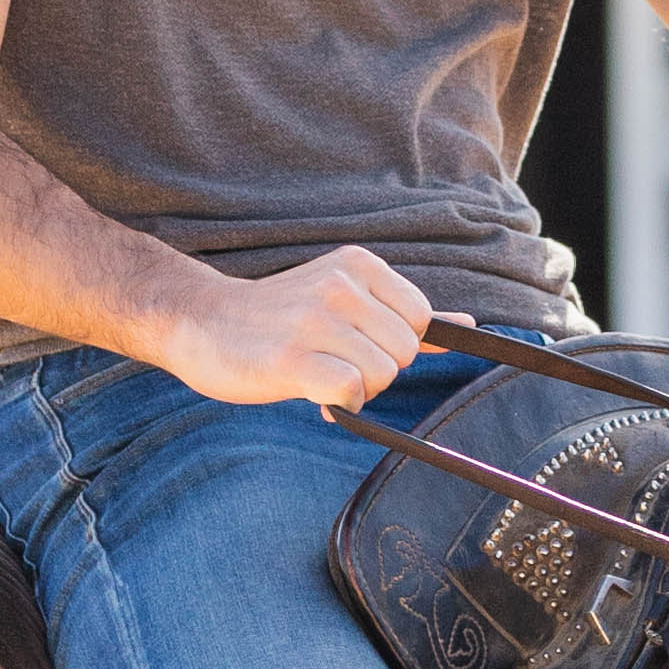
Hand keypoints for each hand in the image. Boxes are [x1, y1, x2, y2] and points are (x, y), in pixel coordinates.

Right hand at [162, 244, 433, 415]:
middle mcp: (341, 285)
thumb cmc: (278, 316)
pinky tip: (311, 392)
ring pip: (381, 375)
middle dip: (376, 370)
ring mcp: (315, 320)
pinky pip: (350, 392)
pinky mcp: (291, 358)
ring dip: (355, 390)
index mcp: (359, 265)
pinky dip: (338, 404)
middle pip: (404, 352)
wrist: (201, 321)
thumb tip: (468, 324)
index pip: (421, 319)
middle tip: (332, 361)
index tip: (356, 343)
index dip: (394, 344)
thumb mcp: (344, 298)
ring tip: (316, 373)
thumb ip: (404, 313)